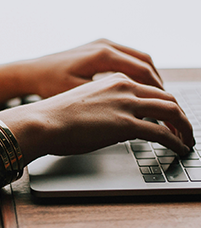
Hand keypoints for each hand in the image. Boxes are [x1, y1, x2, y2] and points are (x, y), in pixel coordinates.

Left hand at [0, 39, 162, 123]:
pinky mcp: (97, 48)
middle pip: (146, 63)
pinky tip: (137, 88)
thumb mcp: (77, 95)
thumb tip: (131, 112)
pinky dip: (136, 72)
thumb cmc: (48, 85)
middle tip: (167, 105)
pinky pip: (126, 58)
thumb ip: (104, 100)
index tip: (166, 107)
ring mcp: (102, 44)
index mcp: (102, 55)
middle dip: (158, 85)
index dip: (158, 92)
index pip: (143, 72)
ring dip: (150, 77)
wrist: (30, 72)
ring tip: (156, 98)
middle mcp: (105, 45)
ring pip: (138, 59)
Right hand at [0, 73, 193, 164]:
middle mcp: (124, 87)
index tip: (169, 116)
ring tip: (187, 140)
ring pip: (170, 111)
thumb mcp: (84, 103)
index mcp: (113, 80)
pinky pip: (161, 132)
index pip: (150, 89)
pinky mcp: (125, 124)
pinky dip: (176, 141)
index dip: (165, 104)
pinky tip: (178, 148)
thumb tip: (112, 123)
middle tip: (184, 129)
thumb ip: (105, 106)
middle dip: (180, 115)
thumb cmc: (54, 116)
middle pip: (166, 98)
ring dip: (184, 127)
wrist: (42, 121)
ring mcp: (126, 104)